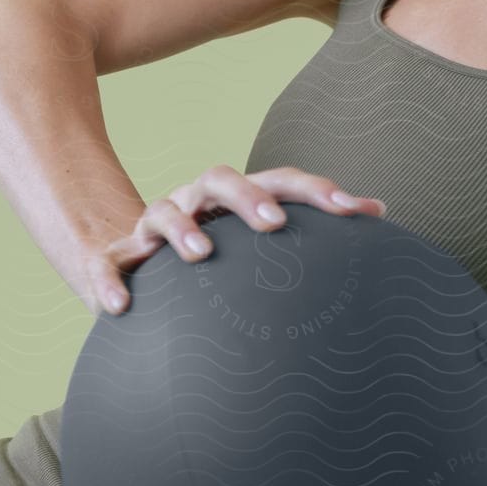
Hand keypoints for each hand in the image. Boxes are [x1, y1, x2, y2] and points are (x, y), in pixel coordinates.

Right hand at [80, 164, 387, 316]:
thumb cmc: (220, 263)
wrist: (138, 272)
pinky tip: (121, 307)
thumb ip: (316, 235)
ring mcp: (152, 229)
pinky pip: (106, 266)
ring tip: (201, 254)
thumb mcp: (263, 248)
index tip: (354, 212)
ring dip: (181, 229)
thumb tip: (380, 212)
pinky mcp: (116, 261)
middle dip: (248, 196)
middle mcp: (195, 203)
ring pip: (162, 211)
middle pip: (219, 178)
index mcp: (236, 199)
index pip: (279, 181)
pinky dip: (110, 281)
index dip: (316, 191)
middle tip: (275, 224)